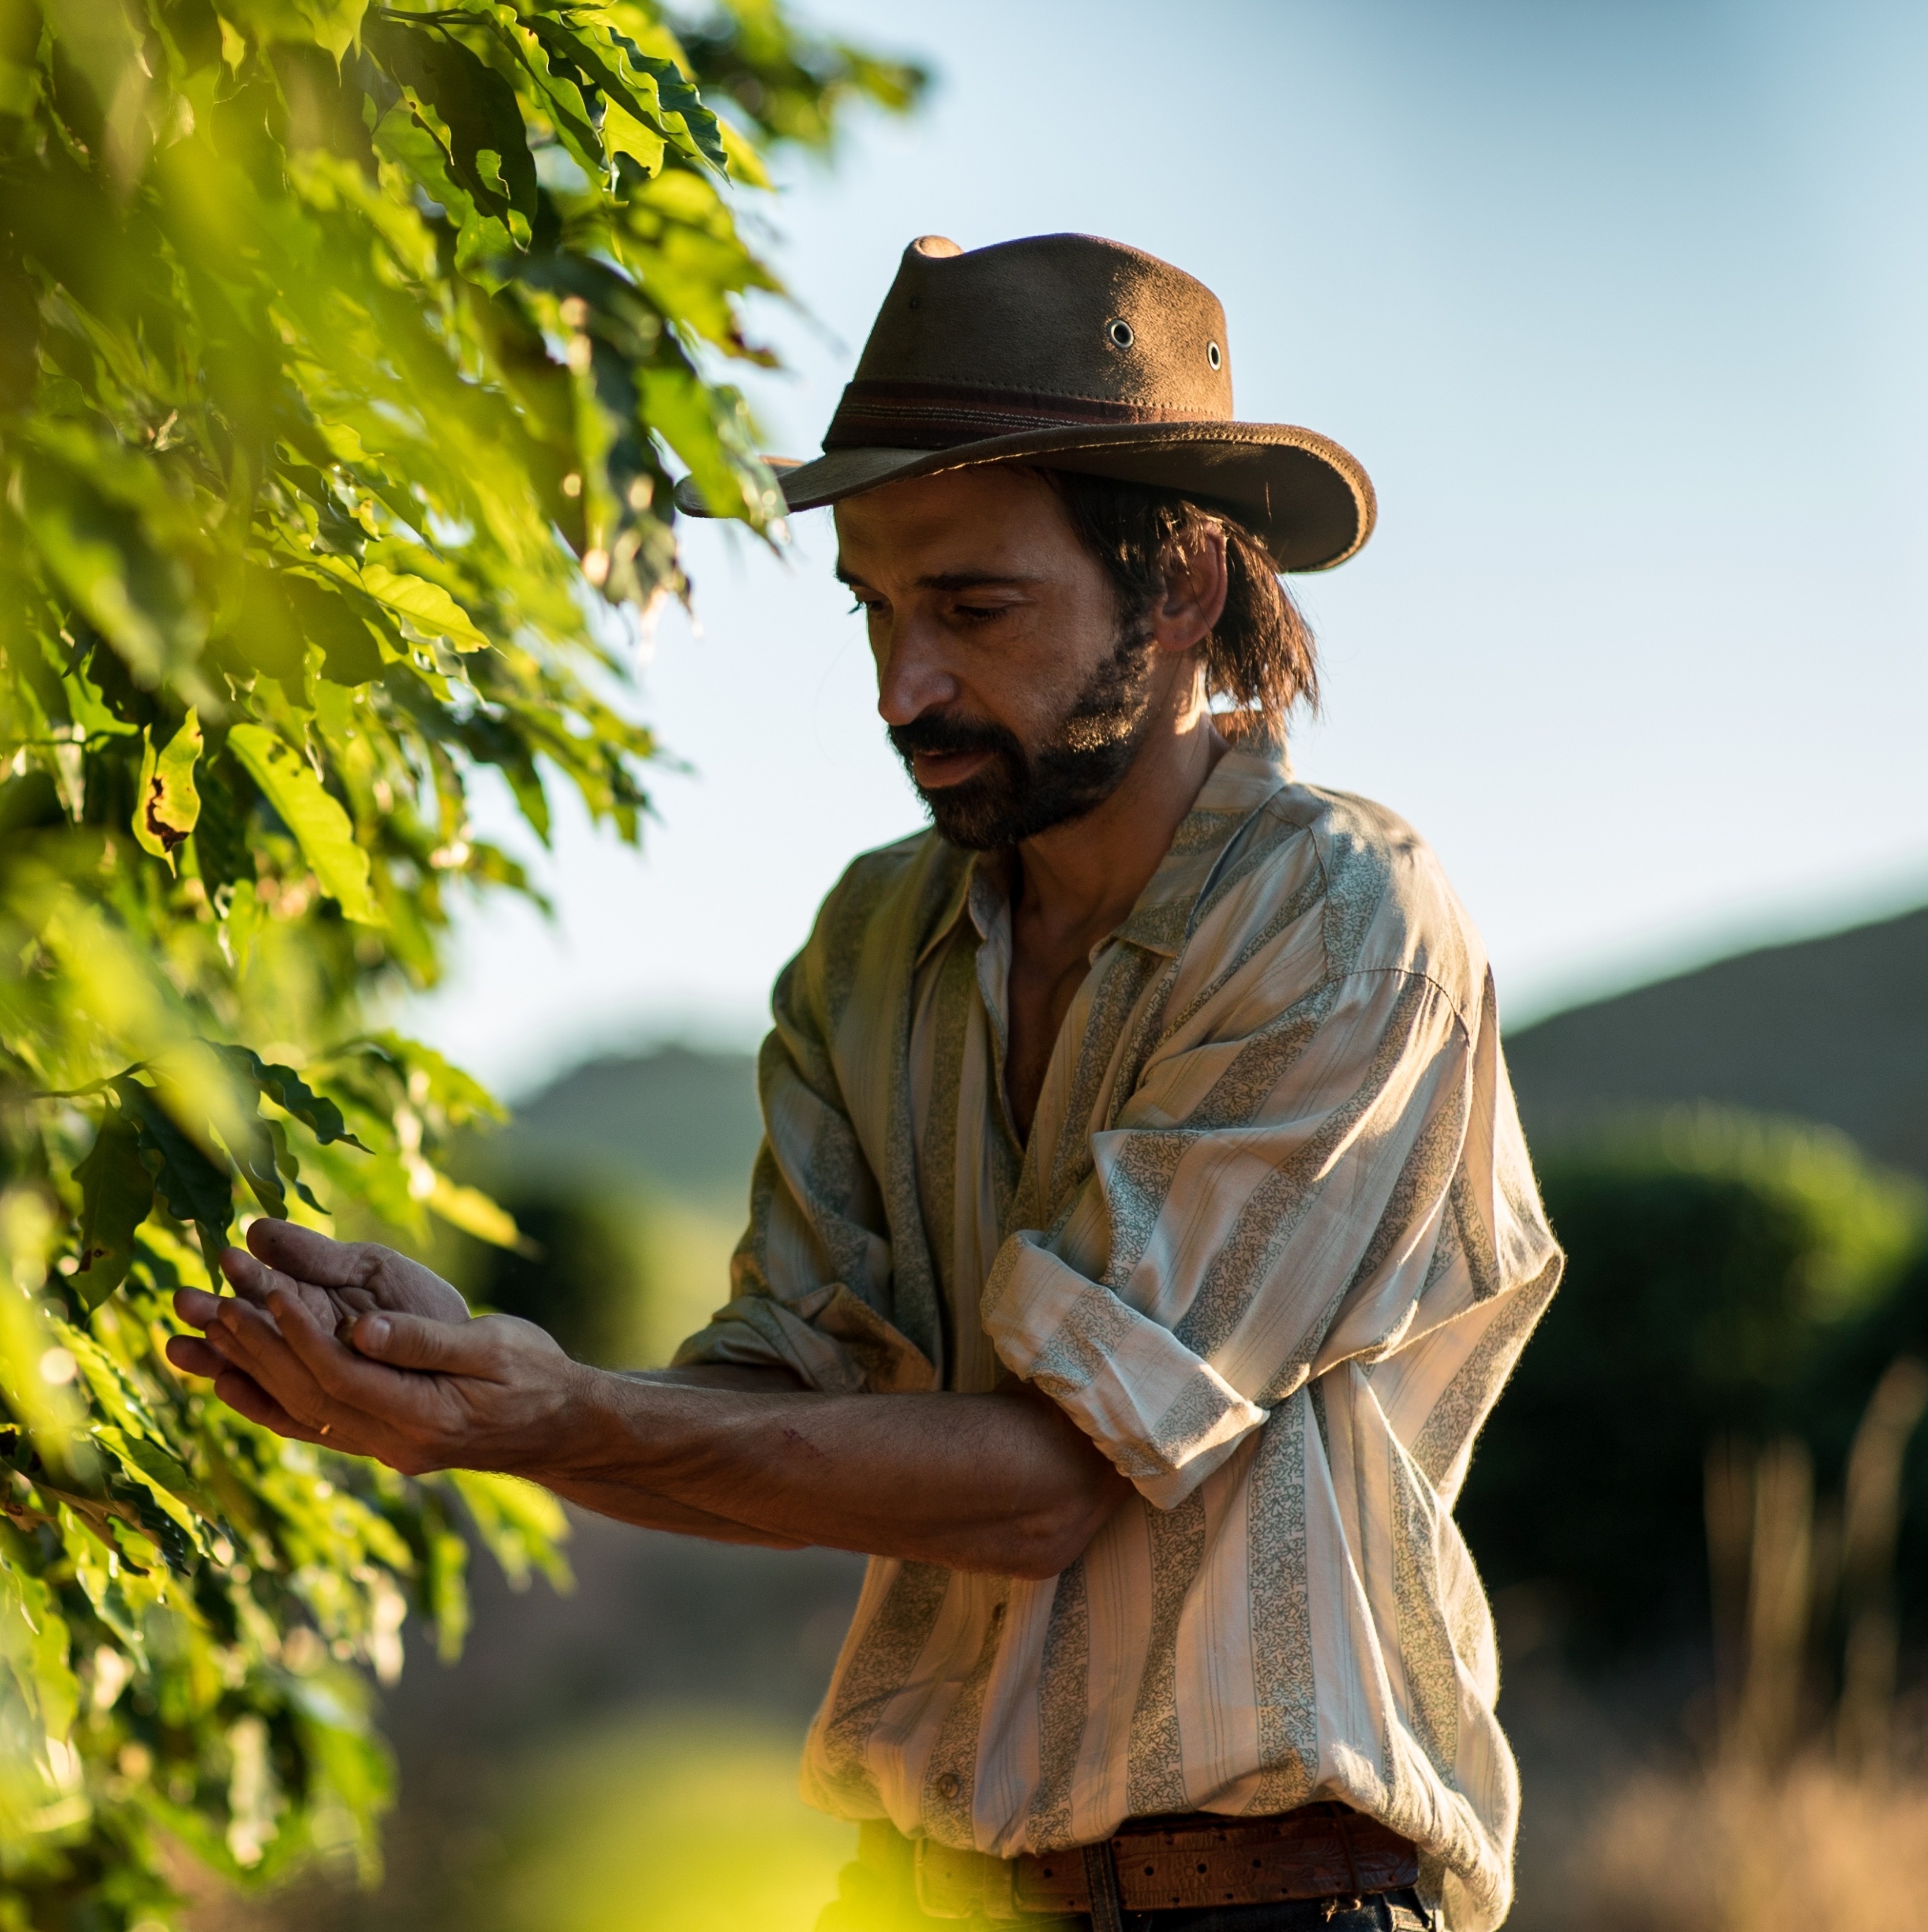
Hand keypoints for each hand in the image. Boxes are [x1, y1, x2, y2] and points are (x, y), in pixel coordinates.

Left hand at [170, 1262, 589, 1474]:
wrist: (559, 1427)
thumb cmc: (537, 1375)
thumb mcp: (496, 1347)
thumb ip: (428, 1341)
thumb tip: (362, 1328)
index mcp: (424, 1418)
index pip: (343, 1375)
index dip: (299, 1335)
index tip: (264, 1291)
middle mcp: (393, 1444)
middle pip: (307, 1397)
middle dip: (255, 1348)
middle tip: (210, 1302)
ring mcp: (383, 1449)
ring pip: (299, 1413)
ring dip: (247, 1372)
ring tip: (196, 1336)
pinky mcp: (379, 1441)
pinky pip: (311, 1423)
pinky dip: (265, 1400)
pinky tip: (228, 1379)